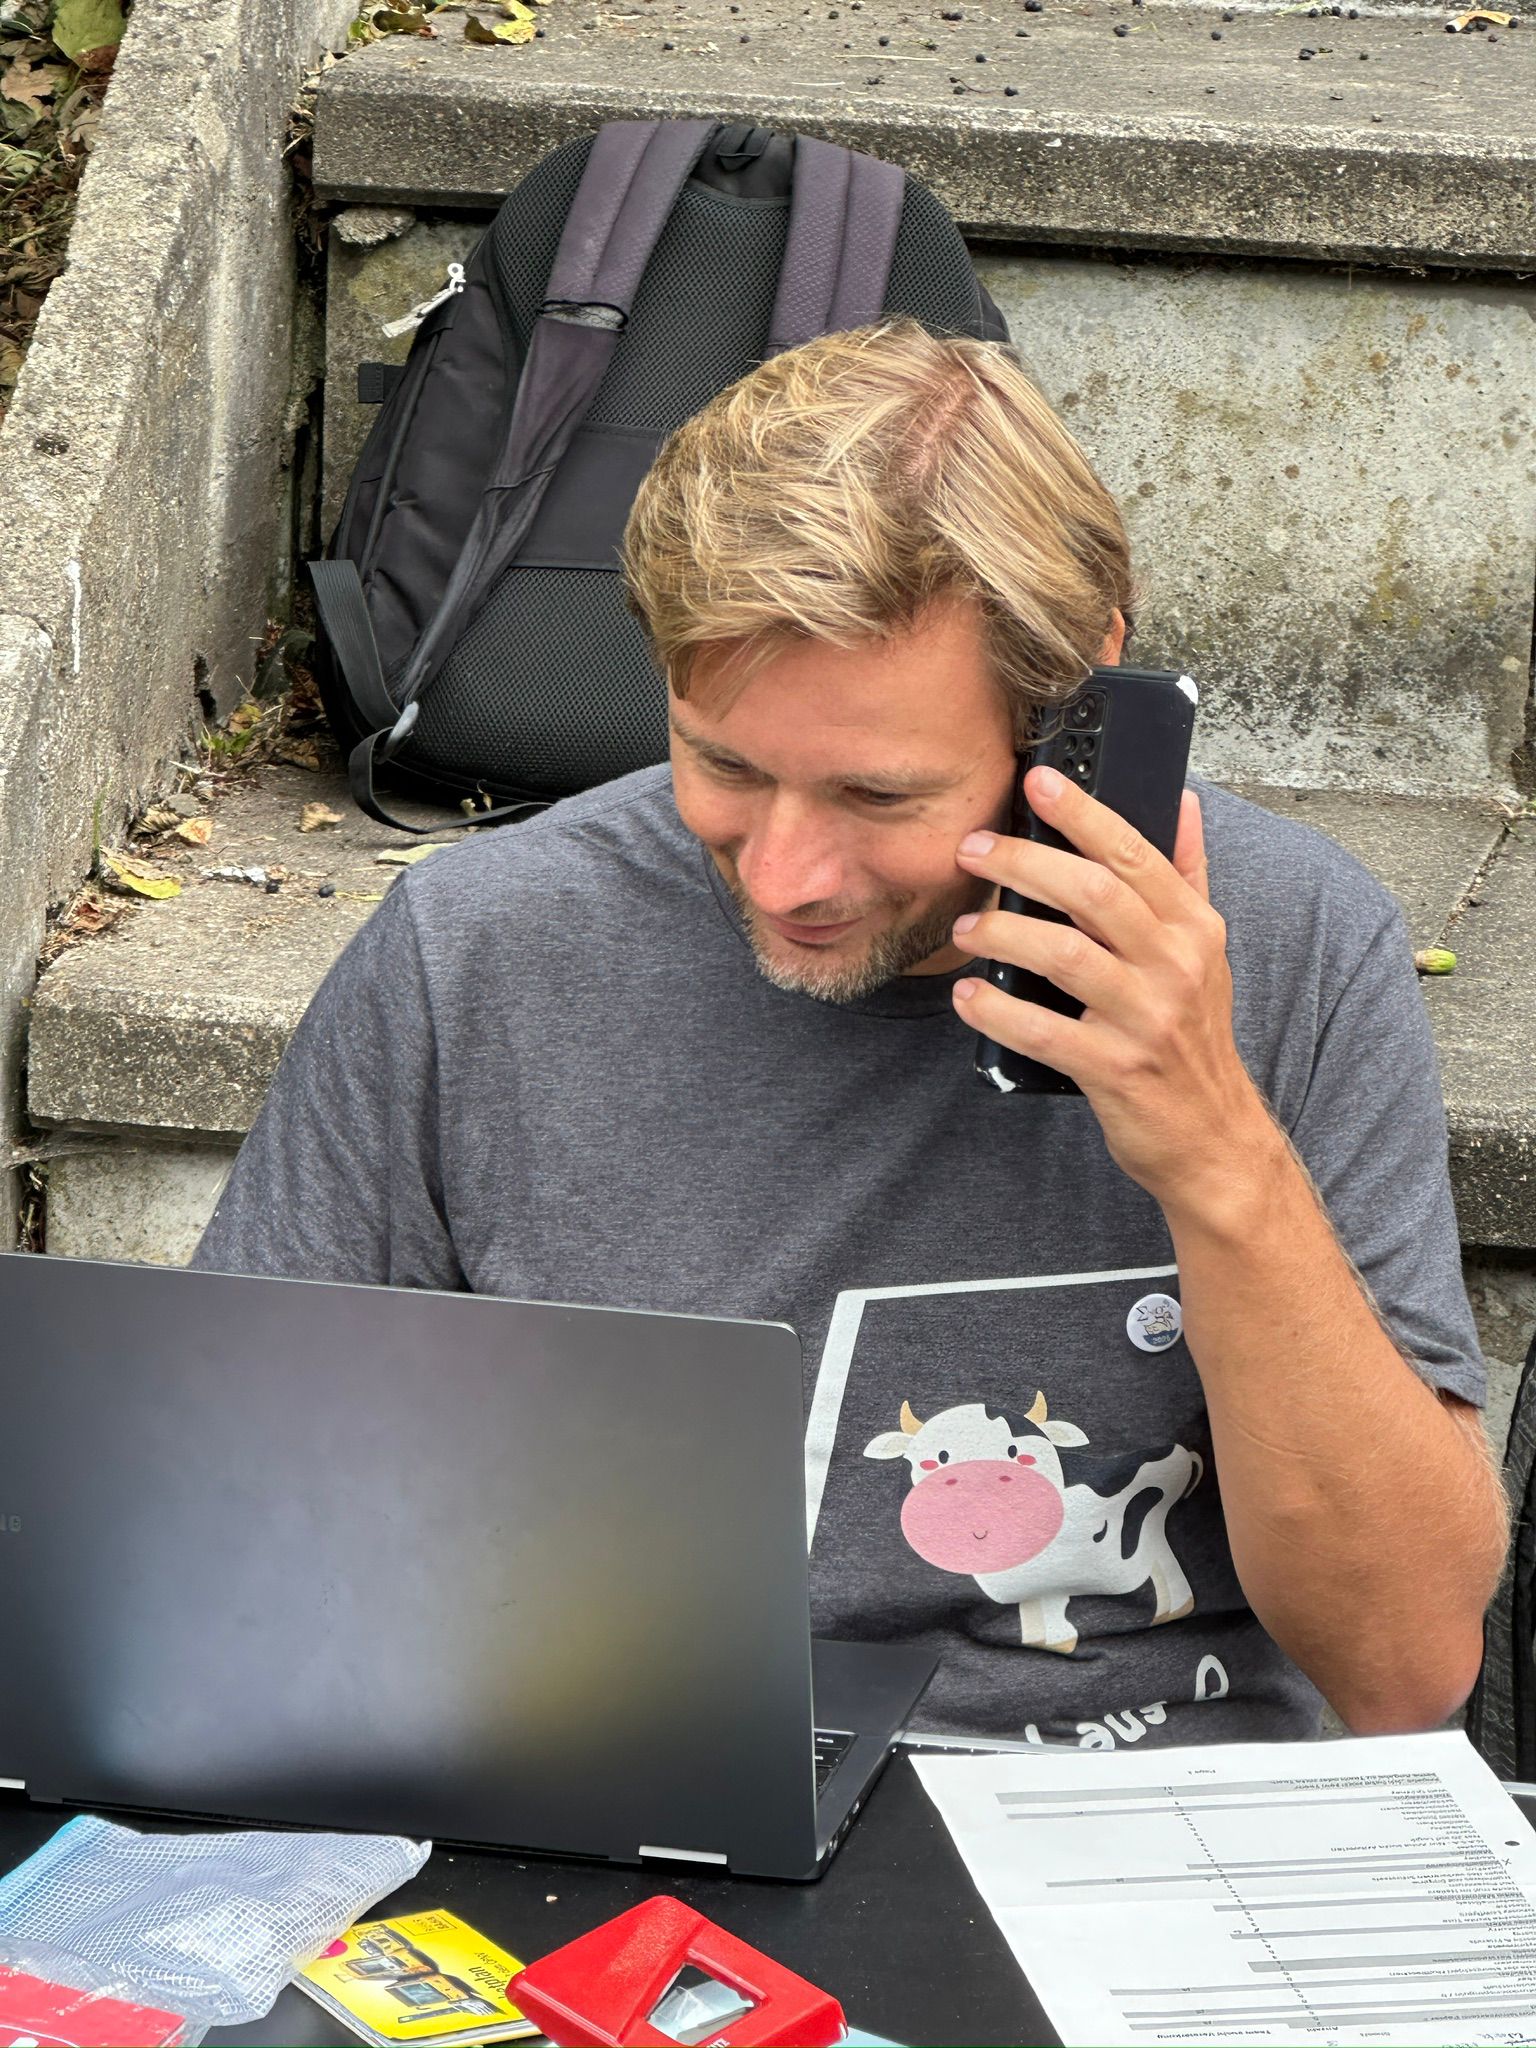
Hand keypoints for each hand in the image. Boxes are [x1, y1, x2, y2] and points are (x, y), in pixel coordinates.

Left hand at [950, 765, 1273, 1206]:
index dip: (1083, 814)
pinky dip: (998, 1011)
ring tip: (965, 929)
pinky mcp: (1116, 1069)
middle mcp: (1175, 966)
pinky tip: (969, 997)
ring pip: (1063, 955)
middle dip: (1023, 863)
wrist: (1212, 1137)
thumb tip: (1181, 799)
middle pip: (1092, 893)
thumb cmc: (1191, 1037)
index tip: (1037, 781)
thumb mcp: (1203, 951)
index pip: (1134, 853)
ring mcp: (1147, 1019)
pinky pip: (1045, 1031)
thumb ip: (1186, 874)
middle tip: (971, 850)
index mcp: (1193, 927)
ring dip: (1002, 934)